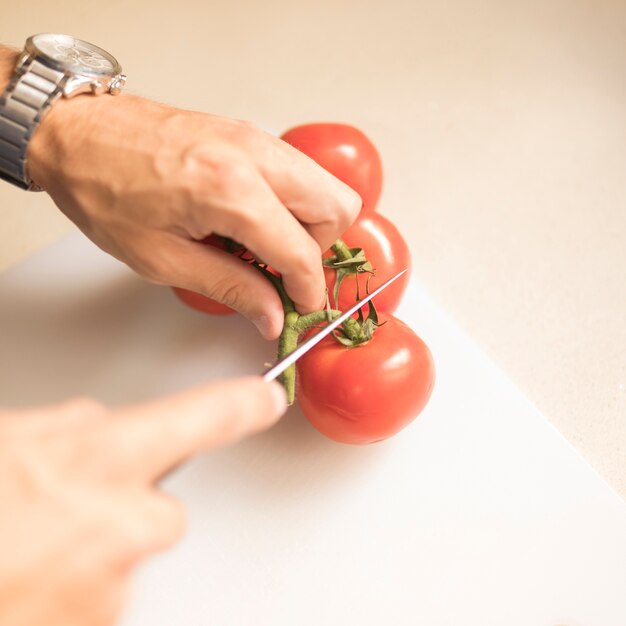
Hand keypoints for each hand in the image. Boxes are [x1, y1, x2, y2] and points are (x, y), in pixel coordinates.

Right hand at [0, 378, 285, 625]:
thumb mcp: (4, 444)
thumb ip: (61, 433)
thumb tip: (94, 427)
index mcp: (94, 460)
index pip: (197, 419)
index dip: (237, 406)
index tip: (266, 399)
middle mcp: (119, 527)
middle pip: (159, 511)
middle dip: (123, 508)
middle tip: (56, 512)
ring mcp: (110, 590)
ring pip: (121, 559)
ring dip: (84, 554)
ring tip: (20, 550)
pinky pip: (97, 600)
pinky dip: (68, 590)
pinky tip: (23, 579)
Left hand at [27, 94, 361, 338]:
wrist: (76, 133)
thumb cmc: (104, 190)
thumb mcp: (162, 259)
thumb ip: (229, 288)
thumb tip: (271, 315)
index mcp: (231, 191)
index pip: (302, 251)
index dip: (309, 289)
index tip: (300, 307)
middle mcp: (255, 156)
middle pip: (338, 208)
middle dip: (321, 250)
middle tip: (284, 274)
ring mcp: (256, 138)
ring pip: (326, 186)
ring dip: (311, 225)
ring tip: (266, 249)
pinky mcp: (250, 133)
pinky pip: (299, 172)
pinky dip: (294, 203)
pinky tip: (255, 222)